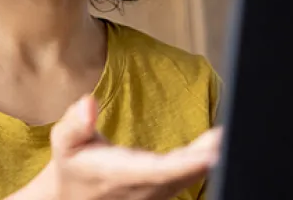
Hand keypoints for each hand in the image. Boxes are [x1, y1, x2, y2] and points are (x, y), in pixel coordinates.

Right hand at [16, 95, 220, 199]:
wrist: (76, 196)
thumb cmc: (75, 164)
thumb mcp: (65, 141)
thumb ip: (76, 121)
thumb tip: (88, 102)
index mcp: (119, 174)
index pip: (157, 171)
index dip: (185, 164)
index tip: (210, 153)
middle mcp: (143, 188)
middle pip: (184, 175)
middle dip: (209, 155)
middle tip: (228, 132)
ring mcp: (157, 194)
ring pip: (191, 177)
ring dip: (213, 156)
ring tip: (227, 132)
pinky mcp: (166, 191)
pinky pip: (191, 176)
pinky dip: (208, 160)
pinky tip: (219, 142)